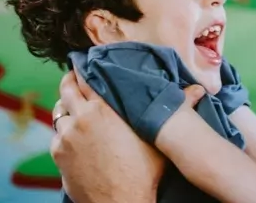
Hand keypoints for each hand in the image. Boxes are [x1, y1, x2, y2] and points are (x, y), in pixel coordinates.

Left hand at [51, 70, 164, 202]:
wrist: (121, 202)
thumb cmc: (143, 171)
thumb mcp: (160, 137)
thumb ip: (174, 109)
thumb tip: (198, 90)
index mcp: (105, 109)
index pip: (87, 78)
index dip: (86, 69)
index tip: (88, 65)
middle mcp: (81, 118)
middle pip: (66, 90)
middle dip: (70, 82)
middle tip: (75, 78)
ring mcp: (66, 137)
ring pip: (60, 113)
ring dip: (67, 109)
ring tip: (76, 109)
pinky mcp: (59, 155)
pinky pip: (57, 136)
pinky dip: (64, 132)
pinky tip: (75, 136)